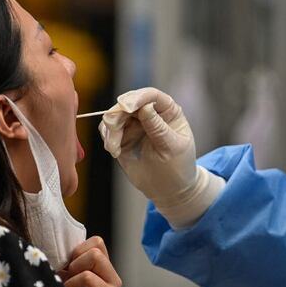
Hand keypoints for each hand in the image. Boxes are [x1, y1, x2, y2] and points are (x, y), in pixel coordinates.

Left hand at [58, 236, 120, 286]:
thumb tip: (62, 243)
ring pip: (89, 276)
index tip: (68, 267)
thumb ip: (71, 258)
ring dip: (71, 286)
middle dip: (74, 268)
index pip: (97, 242)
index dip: (77, 252)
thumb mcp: (64, 273)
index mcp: (105, 268)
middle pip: (95, 256)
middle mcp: (114, 280)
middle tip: (67, 283)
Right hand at [99, 87, 224, 227]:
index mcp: (169, 112)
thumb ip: (158, 128)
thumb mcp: (171, 148)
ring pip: (114, 116)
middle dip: (117, 115)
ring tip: (114, 149)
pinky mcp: (123, 137)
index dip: (137, 98)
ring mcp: (135, 125)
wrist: (169, 190)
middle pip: (128, 103)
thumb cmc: (178, 168)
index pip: (152, 95)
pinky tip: (114, 151)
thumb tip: (145, 107)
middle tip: (113, 132)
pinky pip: (108, 129)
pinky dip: (107, 137)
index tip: (126, 107)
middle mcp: (150, 114)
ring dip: (111, 130)